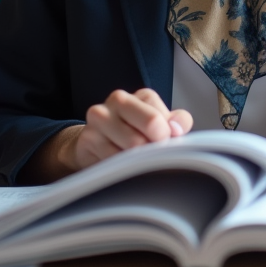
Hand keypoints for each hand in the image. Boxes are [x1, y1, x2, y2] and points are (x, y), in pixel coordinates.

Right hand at [68, 88, 193, 171]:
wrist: (99, 143)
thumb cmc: (137, 134)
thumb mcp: (163, 126)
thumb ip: (179, 123)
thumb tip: (177, 130)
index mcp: (142, 96)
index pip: (159, 120)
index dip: (166, 139)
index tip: (163, 145)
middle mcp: (119, 100)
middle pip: (147, 128)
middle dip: (154, 148)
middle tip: (153, 156)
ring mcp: (99, 118)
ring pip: (130, 148)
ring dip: (139, 161)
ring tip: (136, 161)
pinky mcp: (86, 139)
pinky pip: (112, 161)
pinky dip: (122, 169)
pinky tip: (121, 167)